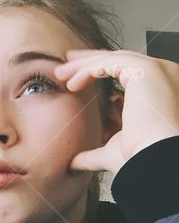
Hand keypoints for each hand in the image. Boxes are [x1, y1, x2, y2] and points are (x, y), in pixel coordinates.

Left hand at [53, 49, 178, 174]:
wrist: (155, 159)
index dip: (98, 71)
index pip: (126, 72)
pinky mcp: (148, 70)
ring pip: (113, 59)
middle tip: (64, 67)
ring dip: (83, 65)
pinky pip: (111, 63)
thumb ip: (92, 154)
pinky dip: (88, 70)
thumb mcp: (111, 152)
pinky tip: (71, 84)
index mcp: (159, 90)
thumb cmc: (141, 158)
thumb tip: (73, 163)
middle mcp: (163, 76)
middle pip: (119, 61)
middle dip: (88, 62)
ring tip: (59, 74)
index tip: (74, 78)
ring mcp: (158, 71)